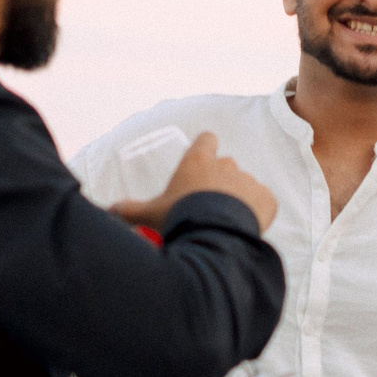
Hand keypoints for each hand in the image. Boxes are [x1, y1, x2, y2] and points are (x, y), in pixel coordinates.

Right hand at [106, 131, 278, 233]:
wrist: (215, 237)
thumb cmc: (180, 219)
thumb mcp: (150, 214)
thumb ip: (128, 210)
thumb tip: (108, 210)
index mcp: (198, 160)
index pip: (206, 139)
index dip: (204, 149)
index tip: (200, 162)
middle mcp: (226, 164)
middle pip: (224, 166)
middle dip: (218, 182)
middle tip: (206, 206)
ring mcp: (249, 181)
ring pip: (244, 185)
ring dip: (237, 198)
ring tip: (223, 222)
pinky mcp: (267, 199)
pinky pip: (263, 202)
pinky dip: (256, 213)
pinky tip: (243, 228)